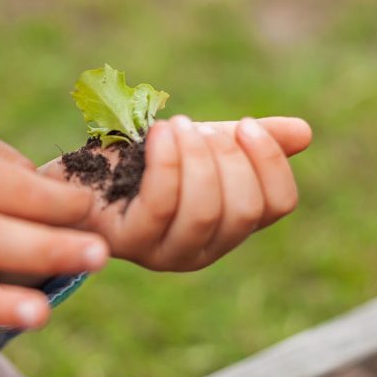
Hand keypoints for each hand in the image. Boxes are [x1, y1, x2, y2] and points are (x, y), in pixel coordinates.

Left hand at [43, 116, 310, 271]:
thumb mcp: (198, 143)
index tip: (245, 125)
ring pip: (204, 211)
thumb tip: (305, 133)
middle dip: (228, 157)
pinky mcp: (126, 242)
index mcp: (228, 225)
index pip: (277, 205)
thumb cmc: (138, 158)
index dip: (269, 162)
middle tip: (200, 126)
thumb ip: (245, 141)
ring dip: (195, 157)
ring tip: (176, 124)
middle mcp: (202, 249)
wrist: (71, 171)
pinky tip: (159, 133)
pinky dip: (166, 162)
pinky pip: (160, 206)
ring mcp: (163, 252)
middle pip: (243, 209)